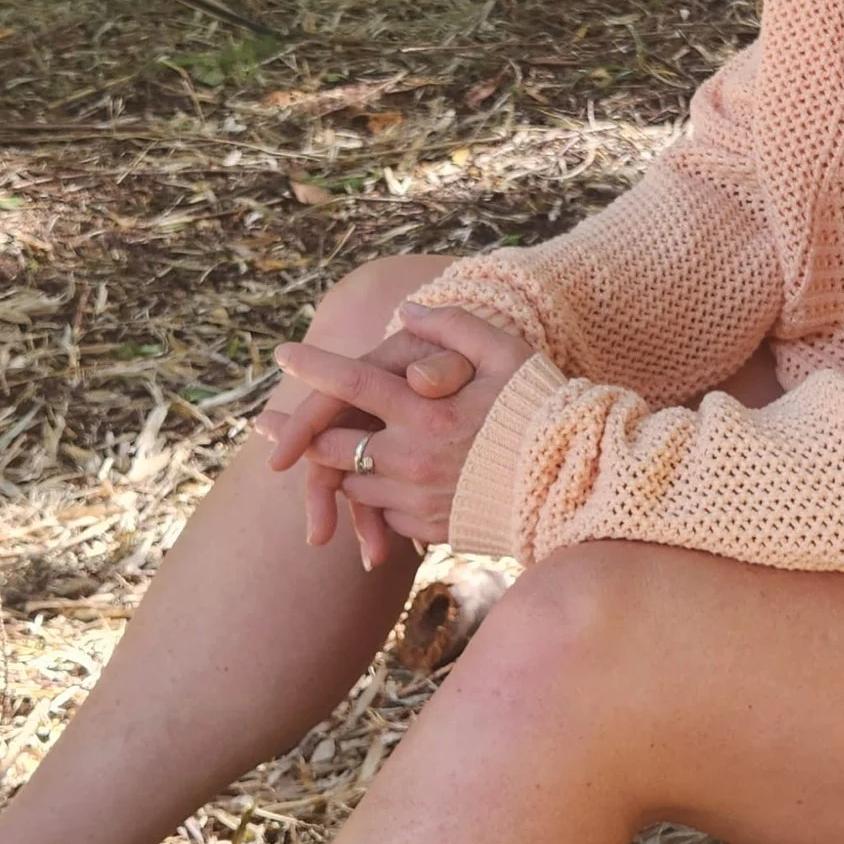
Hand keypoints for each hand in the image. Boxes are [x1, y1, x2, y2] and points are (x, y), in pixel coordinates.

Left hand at [261, 303, 531, 565]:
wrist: (579, 485)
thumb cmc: (545, 409)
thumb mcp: (507, 353)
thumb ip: (454, 327)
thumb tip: (407, 314)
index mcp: (427, 413)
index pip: (354, 384)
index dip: (313, 367)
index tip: (282, 354)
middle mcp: (413, 460)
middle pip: (333, 445)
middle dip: (296, 432)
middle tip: (264, 424)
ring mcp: (419, 499)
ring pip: (352, 483)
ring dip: (337, 466)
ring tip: (317, 453)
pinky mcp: (431, 528)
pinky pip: (384, 512)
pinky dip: (374, 496)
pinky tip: (374, 482)